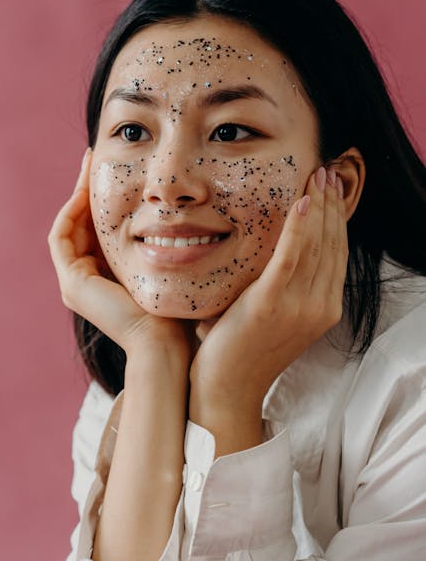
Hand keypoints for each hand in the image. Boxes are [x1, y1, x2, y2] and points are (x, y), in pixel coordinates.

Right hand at [47, 148, 192, 366]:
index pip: (98, 228)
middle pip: (81, 224)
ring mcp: (75, 284)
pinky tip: (87, 189)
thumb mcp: (169, 267)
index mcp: (108, 277)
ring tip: (90, 162)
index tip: (118, 165)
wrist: (166, 344)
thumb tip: (188, 212)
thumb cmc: (177, 310)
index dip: (103, 197)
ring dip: (77, 193)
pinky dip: (72, 212)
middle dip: (88, 189)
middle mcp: (86, 281)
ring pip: (69, 227)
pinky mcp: (72, 284)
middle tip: (95, 155)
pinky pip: (62, 238)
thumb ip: (165, 244)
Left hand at [189, 166, 348, 441]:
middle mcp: (319, 307)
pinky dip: (298, 226)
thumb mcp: (270, 315)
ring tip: (317, 175)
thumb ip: (280, 286)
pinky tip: (302, 201)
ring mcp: (300, 307)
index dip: (335, 217)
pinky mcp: (272, 303)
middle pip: (331, 243)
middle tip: (328, 170)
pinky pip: (291, 256)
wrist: (225, 390)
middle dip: (331, 203)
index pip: (335, 253)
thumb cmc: (239, 350)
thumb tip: (273, 252)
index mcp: (323, 309)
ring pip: (315, 244)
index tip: (330, 189)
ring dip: (318, 205)